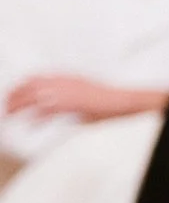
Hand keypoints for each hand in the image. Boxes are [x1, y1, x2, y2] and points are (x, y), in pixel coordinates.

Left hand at [4, 76, 158, 121]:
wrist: (123, 100)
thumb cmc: (106, 100)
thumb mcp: (82, 92)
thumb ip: (63, 98)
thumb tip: (47, 110)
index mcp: (66, 77)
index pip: (35, 78)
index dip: (20, 86)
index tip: (12, 95)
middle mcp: (64, 82)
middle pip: (30, 86)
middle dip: (15, 96)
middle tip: (7, 107)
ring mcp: (68, 92)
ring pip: (35, 96)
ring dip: (20, 106)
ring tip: (10, 115)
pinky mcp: (72, 104)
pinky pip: (48, 111)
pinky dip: (37, 118)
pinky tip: (30, 125)